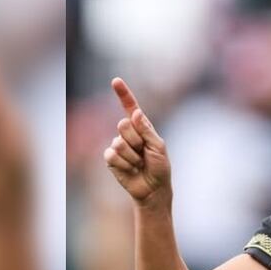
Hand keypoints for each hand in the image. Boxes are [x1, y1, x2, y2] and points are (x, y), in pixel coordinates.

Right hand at [104, 77, 171, 207]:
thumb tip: (136, 113)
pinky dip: (125, 164)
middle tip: (144, 153)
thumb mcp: (158, 147)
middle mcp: (127, 134)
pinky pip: (112, 155)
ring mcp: (117, 145)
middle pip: (123, 125)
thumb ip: (147, 130)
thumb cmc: (160, 168)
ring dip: (132, 156)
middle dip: (136, 141)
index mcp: (141, 128)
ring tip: (139, 164)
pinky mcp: (110, 159)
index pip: (130, 108)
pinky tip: (131, 170)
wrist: (153, 189)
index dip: (123, 94)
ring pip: (119, 142)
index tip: (116, 80)